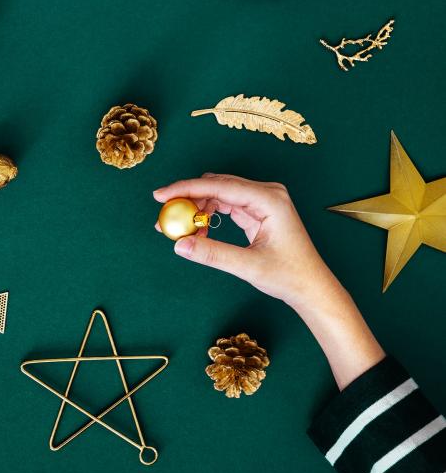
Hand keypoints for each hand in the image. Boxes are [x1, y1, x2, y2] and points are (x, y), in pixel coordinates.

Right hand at [153, 173, 330, 307]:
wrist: (311, 287)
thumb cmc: (289, 276)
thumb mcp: (248, 267)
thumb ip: (213, 254)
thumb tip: (179, 244)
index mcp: (269, 199)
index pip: (220, 186)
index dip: (187, 189)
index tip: (161, 195)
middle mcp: (267, 193)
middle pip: (218, 185)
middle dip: (188, 198)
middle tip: (164, 214)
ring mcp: (263, 200)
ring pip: (220, 193)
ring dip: (197, 207)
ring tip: (177, 226)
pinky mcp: (259, 210)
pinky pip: (227, 204)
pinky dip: (209, 214)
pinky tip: (196, 228)